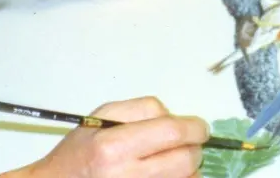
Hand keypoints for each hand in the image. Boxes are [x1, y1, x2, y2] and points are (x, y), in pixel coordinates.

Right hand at [20, 97, 207, 177]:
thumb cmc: (79, 151)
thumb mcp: (102, 116)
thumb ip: (141, 109)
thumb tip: (176, 118)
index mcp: (114, 146)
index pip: (171, 132)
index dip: (194, 127)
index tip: (200, 127)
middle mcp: (126, 176)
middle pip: (185, 160)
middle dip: (195, 148)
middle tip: (190, 143)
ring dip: (190, 169)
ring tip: (175, 161)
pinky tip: (167, 175)